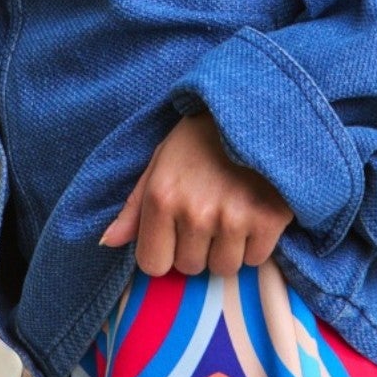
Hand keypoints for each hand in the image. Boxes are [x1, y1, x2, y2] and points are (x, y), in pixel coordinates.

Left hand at [98, 110, 294, 277]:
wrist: (257, 109)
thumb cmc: (202, 137)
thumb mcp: (161, 161)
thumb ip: (134, 206)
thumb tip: (107, 241)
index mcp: (162, 197)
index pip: (153, 264)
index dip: (165, 252)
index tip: (178, 234)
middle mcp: (194, 212)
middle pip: (190, 267)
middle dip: (198, 248)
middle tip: (211, 213)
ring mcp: (233, 218)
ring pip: (224, 267)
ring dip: (228, 248)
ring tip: (234, 212)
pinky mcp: (269, 218)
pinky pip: (256, 258)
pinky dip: (257, 243)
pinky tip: (255, 212)